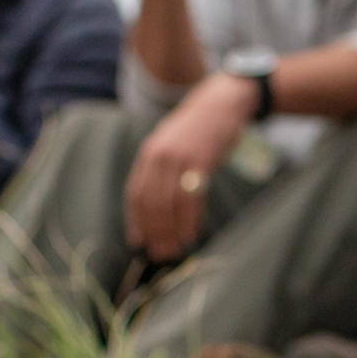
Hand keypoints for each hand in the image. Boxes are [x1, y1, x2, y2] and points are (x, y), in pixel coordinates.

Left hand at [124, 74, 253, 261]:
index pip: (135, 194)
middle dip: (154, 232)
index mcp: (148, 154)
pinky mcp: (199, 162)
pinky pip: (190, 198)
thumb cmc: (199, 129)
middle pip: (150, 202)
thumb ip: (161, 169)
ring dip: (170, 231)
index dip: (136, 221)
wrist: (221, 103)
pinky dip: (188, 221)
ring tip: (175, 250)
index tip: (140, 242)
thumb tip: (154, 205)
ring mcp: (178, 159)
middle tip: (160, 254)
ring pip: (168, 204)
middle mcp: (158, 156)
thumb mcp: (172, 144)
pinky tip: (191, 234)